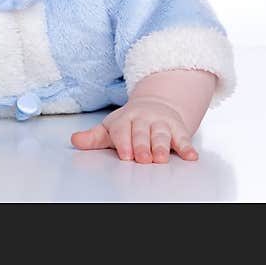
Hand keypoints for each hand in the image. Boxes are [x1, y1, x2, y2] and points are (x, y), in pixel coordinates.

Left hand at [70, 96, 198, 163]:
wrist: (156, 106)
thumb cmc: (129, 123)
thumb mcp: (111, 128)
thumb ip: (94, 137)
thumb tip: (75, 140)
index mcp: (124, 119)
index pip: (122, 130)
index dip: (124, 142)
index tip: (125, 155)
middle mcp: (143, 119)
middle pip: (142, 133)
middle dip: (142, 145)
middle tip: (143, 159)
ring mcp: (160, 122)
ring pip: (161, 134)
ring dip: (161, 146)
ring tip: (161, 159)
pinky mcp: (177, 128)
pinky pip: (182, 137)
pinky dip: (187, 147)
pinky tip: (190, 156)